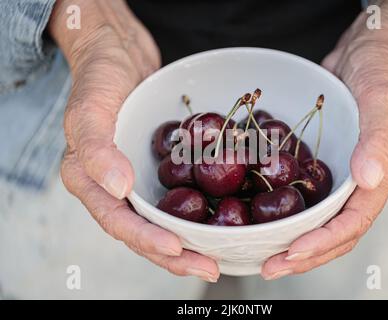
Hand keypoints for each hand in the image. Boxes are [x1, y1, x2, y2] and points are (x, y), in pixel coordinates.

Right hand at [50, 0, 218, 281]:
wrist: (120, 53)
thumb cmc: (99, 77)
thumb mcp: (90, 108)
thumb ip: (96, 148)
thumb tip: (118, 188)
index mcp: (90, 180)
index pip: (118, 221)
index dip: (146, 239)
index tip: (178, 248)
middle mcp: (114, 188)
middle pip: (143, 232)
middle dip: (175, 255)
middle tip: (209, 267)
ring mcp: (138, 180)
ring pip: (162, 221)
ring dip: (188, 243)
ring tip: (216, 258)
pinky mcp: (157, 170)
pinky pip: (175, 197)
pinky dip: (193, 213)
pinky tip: (218, 221)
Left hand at [262, 0, 387, 279]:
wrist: (363, 52)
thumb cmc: (379, 72)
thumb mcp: (381, 100)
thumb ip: (379, 140)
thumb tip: (369, 179)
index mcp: (378, 178)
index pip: (352, 224)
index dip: (323, 243)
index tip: (291, 254)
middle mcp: (358, 185)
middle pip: (332, 234)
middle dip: (302, 256)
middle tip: (269, 267)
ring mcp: (338, 177)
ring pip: (316, 221)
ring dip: (291, 242)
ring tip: (263, 256)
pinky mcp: (321, 166)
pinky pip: (304, 197)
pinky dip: (285, 214)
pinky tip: (262, 218)